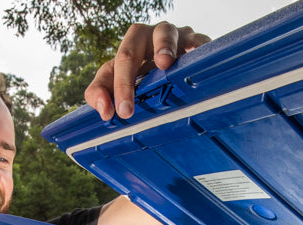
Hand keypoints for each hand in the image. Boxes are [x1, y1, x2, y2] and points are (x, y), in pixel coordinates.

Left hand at [85, 21, 209, 120]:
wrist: (183, 62)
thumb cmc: (150, 76)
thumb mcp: (122, 86)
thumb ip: (104, 95)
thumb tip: (104, 111)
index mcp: (125, 53)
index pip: (109, 70)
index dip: (108, 91)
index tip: (116, 114)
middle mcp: (146, 40)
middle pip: (130, 48)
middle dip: (125, 79)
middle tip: (127, 108)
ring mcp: (171, 36)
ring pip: (164, 32)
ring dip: (163, 46)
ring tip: (164, 63)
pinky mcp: (195, 40)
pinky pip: (197, 40)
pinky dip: (197, 47)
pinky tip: (198, 56)